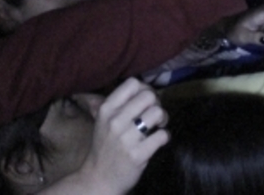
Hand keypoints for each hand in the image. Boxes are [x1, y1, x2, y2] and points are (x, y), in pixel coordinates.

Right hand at [75, 78, 168, 192]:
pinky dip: (164, 137)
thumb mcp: (103, 120)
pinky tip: (157, 141)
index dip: (145, 89)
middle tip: (154, 116)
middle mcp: (115, 121)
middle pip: (149, 96)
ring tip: (157, 126)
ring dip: (163, 119)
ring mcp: (126, 139)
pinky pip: (163, 135)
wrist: (99, 179)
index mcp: (106, 109)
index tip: (146, 101)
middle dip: (157, 104)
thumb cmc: (105, 146)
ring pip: (158, 112)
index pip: (133, 83)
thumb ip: (120, 103)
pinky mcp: (138, 154)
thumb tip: (143, 86)